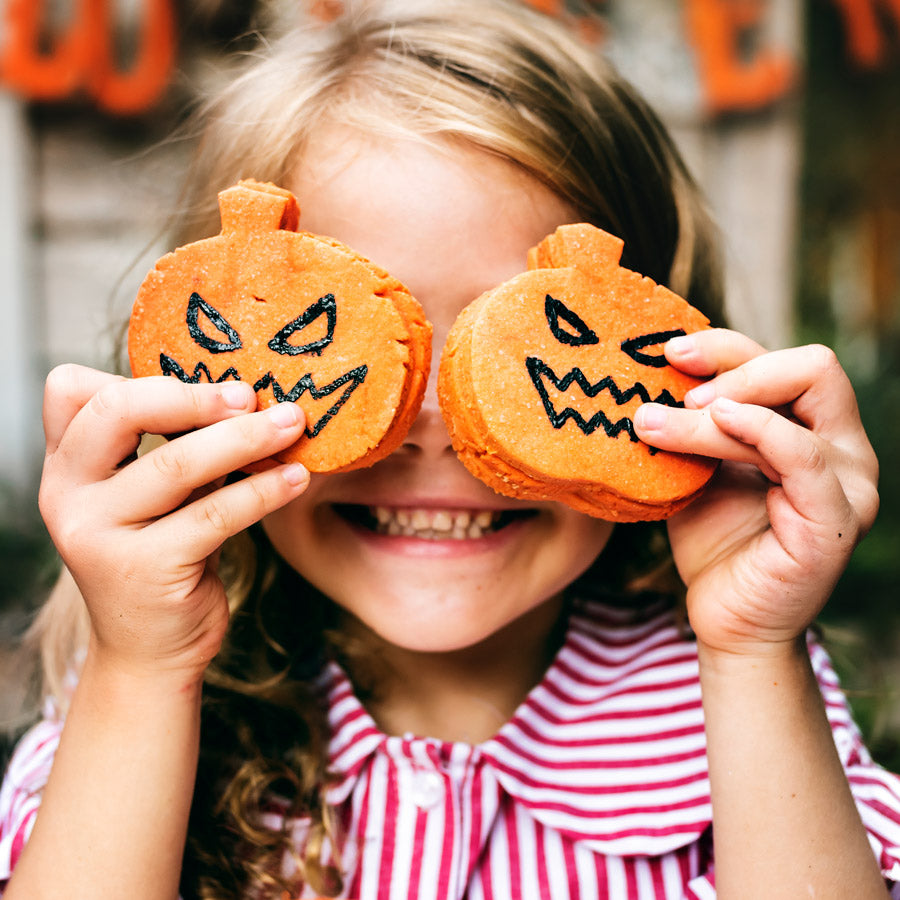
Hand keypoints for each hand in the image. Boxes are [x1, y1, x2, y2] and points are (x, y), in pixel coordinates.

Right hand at [38, 364, 309, 680]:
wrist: (150, 650)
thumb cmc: (163, 557)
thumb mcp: (155, 497)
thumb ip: (172, 448)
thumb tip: (245, 396)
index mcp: (66, 467)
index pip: (71, 390)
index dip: (139, 375)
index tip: (209, 387)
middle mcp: (67, 496)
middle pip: (119, 412)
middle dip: (196, 396)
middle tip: (254, 395)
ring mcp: (97, 535)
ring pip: (176, 464)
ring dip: (246, 439)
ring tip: (292, 425)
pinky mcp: (144, 569)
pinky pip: (215, 514)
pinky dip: (264, 490)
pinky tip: (296, 478)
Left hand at [633, 330, 878, 655]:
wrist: (724, 619)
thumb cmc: (712, 541)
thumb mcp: (700, 467)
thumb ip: (697, 423)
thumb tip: (655, 370)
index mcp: (815, 430)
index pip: (786, 362)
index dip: (726, 347)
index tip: (669, 354)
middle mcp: (844, 449)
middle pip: (812, 366)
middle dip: (735, 363)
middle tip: (675, 383)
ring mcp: (850, 483)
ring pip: (794, 407)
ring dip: (717, 408)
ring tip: (655, 421)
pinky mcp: (836, 519)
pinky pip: (805, 457)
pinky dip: (760, 429)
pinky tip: (716, 420)